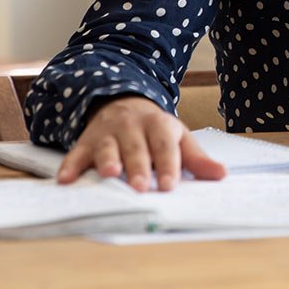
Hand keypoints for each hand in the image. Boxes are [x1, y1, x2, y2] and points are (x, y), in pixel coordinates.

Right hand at [56, 95, 225, 191]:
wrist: (123, 102)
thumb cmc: (155, 129)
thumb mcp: (179, 137)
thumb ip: (196, 159)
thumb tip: (222, 175)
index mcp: (159, 125)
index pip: (166, 145)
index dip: (168, 164)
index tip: (170, 184)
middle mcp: (133, 126)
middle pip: (137, 147)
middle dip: (138, 166)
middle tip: (141, 187)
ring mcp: (108, 132)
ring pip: (108, 146)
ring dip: (107, 160)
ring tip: (110, 175)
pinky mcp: (87, 140)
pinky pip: (77, 152)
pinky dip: (70, 165)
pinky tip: (66, 180)